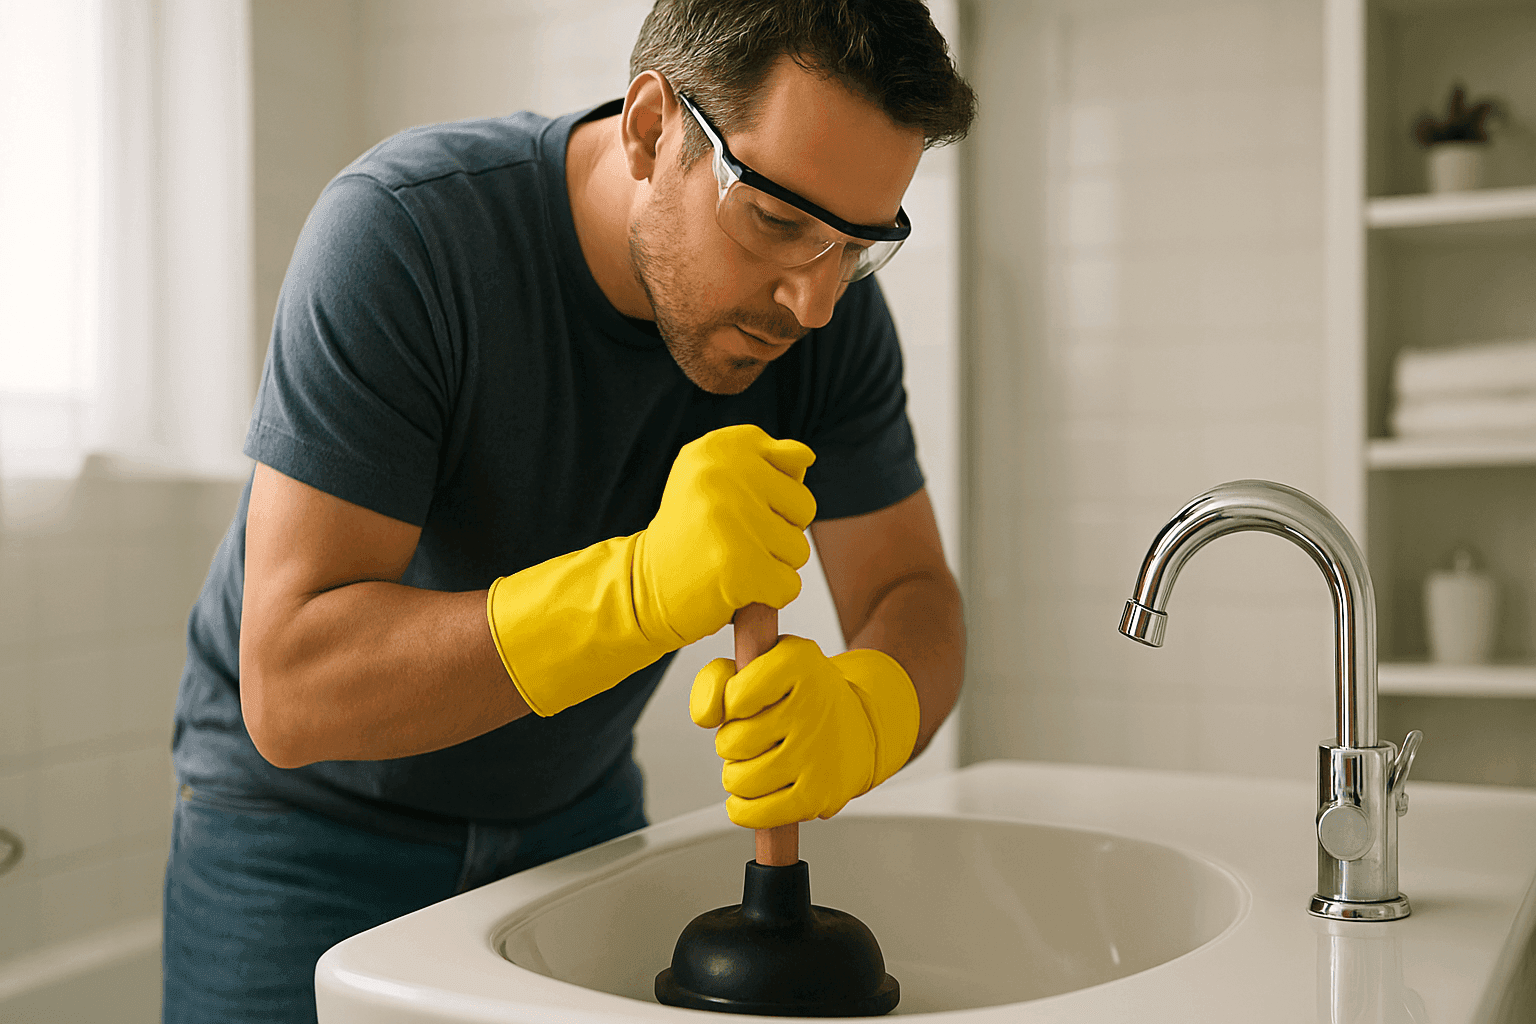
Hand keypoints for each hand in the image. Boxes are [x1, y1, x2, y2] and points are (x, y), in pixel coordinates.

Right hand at [634, 425, 816, 646]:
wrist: (642, 586)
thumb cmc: (690, 533)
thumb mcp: (717, 477)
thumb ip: (767, 458)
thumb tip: (806, 455)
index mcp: (718, 447)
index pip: (794, 462)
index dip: (774, 494)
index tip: (734, 506)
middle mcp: (721, 474)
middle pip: (803, 507)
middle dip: (779, 532)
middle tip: (735, 540)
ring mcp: (729, 520)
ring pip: (799, 549)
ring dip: (773, 565)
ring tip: (732, 562)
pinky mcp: (737, 567)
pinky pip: (788, 585)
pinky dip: (768, 595)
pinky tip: (737, 588)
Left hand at [690, 636, 919, 828]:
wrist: (861, 724)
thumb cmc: (803, 694)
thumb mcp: (763, 663)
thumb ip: (718, 678)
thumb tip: (706, 716)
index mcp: (798, 663)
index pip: (733, 696)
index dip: (731, 705)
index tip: (748, 703)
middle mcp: (813, 706)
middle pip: (731, 741)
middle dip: (732, 742)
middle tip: (757, 736)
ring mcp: (818, 754)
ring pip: (739, 778)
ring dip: (737, 774)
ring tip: (758, 761)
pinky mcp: (819, 795)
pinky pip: (757, 813)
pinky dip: (743, 808)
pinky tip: (751, 794)